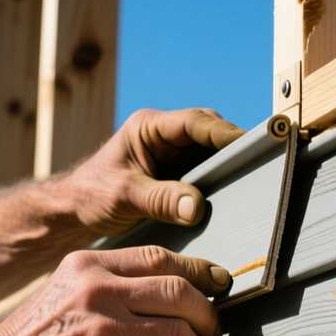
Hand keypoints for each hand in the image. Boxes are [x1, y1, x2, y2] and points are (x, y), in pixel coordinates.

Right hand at [0, 246, 229, 335]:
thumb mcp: (67, 289)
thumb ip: (113, 282)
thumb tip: (177, 287)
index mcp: (89, 266)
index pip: (162, 259)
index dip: (200, 273)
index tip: (219, 284)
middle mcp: (97, 292)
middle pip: (181, 294)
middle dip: (207, 316)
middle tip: (208, 331)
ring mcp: (103, 331)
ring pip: (181, 335)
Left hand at [53, 108, 243, 237]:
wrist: (74, 212)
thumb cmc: (91, 196)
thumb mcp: (125, 197)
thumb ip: (161, 200)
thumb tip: (198, 207)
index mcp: (149, 127)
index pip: (196, 122)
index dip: (225, 133)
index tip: (250, 146)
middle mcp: (164, 136)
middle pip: (211, 133)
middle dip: (234, 147)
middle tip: (261, 164)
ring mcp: (172, 155)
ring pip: (211, 153)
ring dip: (229, 166)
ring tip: (253, 180)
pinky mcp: (176, 175)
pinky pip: (205, 174)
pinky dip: (219, 183)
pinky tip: (233, 195)